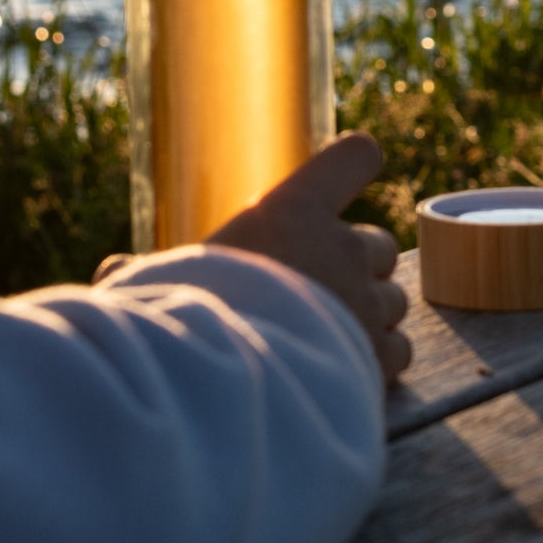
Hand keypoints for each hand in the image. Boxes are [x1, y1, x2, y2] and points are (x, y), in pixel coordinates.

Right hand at [208, 133, 410, 384]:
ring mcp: (365, 300)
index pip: (354, 157)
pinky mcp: (377, 355)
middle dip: (355, 268)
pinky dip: (376, 362)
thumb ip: (199, 262)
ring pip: (392, 301)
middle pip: (379, 246)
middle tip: (315, 295)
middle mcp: (340, 248)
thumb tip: (144, 268)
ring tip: (320, 341)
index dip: (354, 164)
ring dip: (367, 316)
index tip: (353, 170)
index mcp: (293, 209)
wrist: (213, 386)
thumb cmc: (187, 323)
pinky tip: (339, 372)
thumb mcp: (183, 272)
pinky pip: (397, 349)